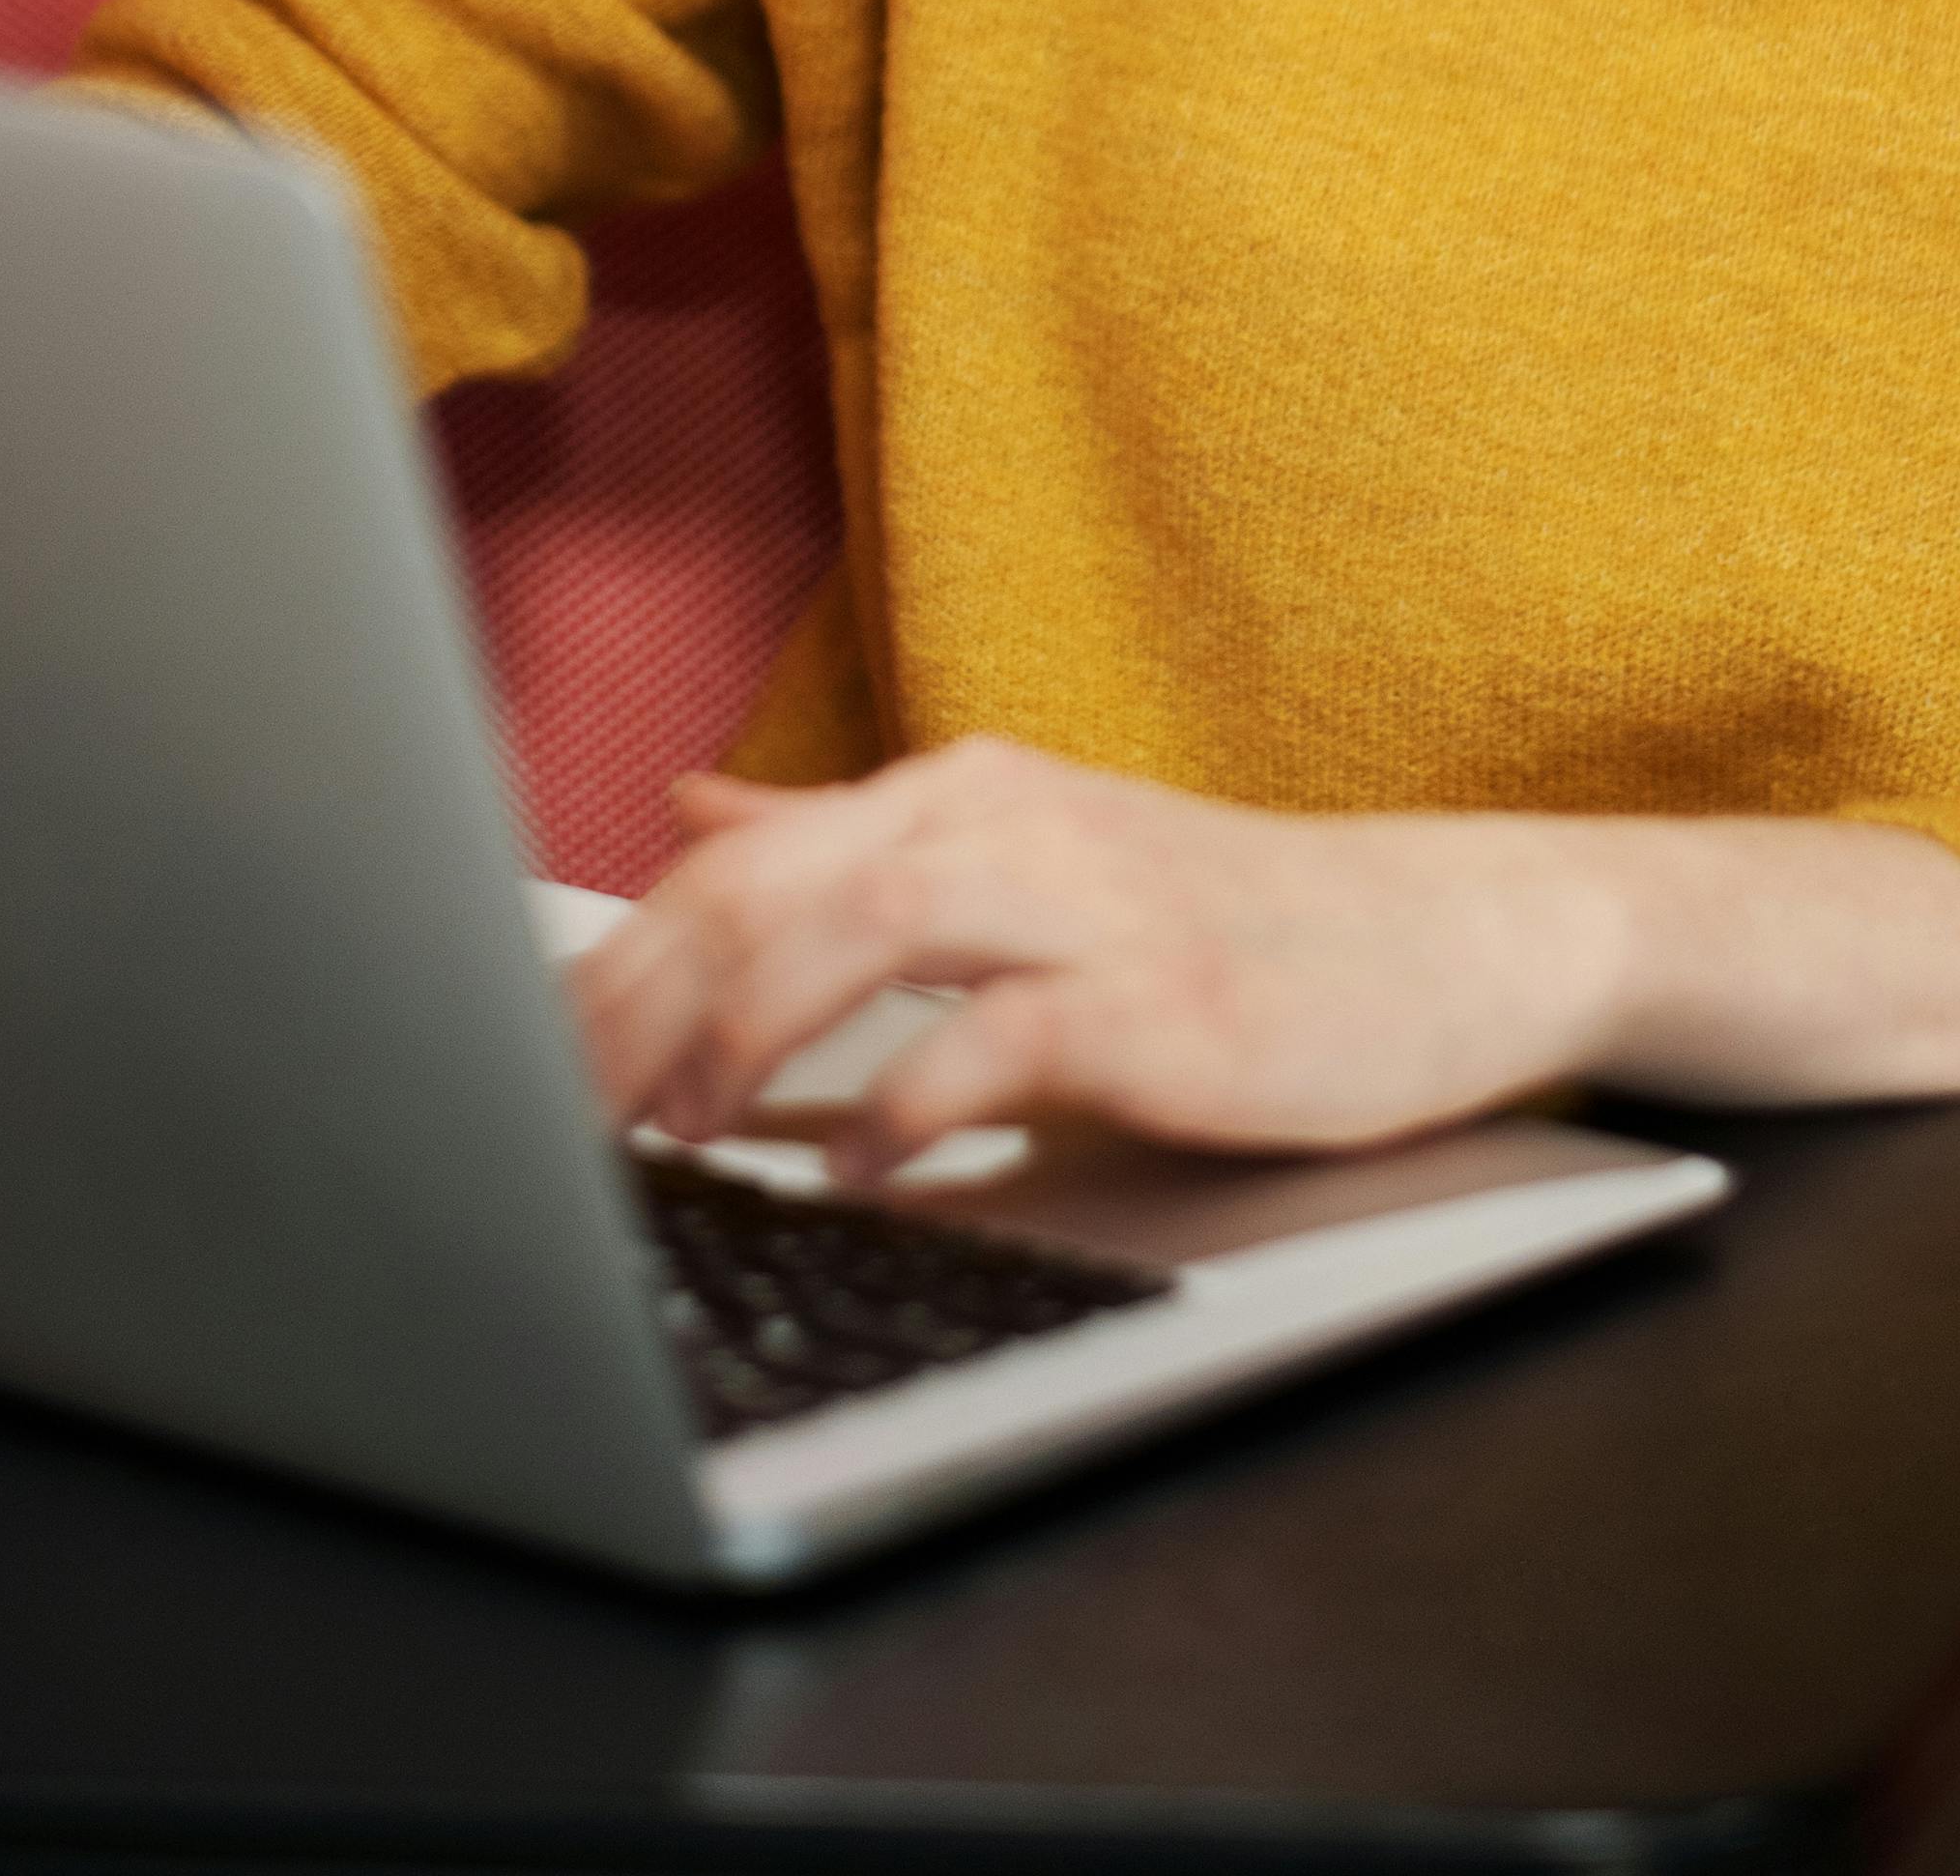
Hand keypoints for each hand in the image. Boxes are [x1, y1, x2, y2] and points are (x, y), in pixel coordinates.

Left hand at [566, 735, 1959, 1180]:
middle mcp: (1007, 819)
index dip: (602, 964)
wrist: (1450, 936)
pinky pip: (999, 1041)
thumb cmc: (1227, 918)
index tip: (508, 1066)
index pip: (729, 863)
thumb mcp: (1022, 854)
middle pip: (763, 888)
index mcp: (957, 791)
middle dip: (628, 1009)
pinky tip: (855, 1168)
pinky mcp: (1165, 1002)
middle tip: (544, 1120)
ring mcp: (1089, 903)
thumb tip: (684, 812)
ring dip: (739, 1040)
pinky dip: (905, 1106)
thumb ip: (844, 839)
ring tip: (668, 1133)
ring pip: (860, 930)